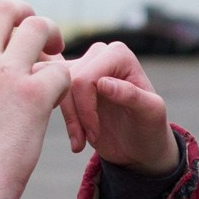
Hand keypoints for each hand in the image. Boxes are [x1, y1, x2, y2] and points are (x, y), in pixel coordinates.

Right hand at [0, 0, 72, 198]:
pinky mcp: (32, 93)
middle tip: (42, 37)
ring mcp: (3, 73)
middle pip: (5, 9)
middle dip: (26, 15)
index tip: (8, 60)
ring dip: (53, 39)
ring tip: (59, 58)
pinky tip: (58, 104)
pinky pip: (61, 71)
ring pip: (39, 27)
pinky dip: (64, 85)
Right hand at [62, 41, 177, 172]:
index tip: (96, 132)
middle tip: (88, 140)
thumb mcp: (150, 114)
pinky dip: (51, 112)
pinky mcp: (69, 83)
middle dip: (75, 116)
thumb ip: (131, 95)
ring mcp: (81, 66)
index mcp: (118, 54)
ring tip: (81, 142)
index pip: (85, 78)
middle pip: (67, 82)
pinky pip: (47, 89)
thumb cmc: (149, 127)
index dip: (86, 109)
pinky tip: (71, 133)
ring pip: (54, 87)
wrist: (138, 145)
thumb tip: (103, 82)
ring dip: (66, 120)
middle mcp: (98, 54)